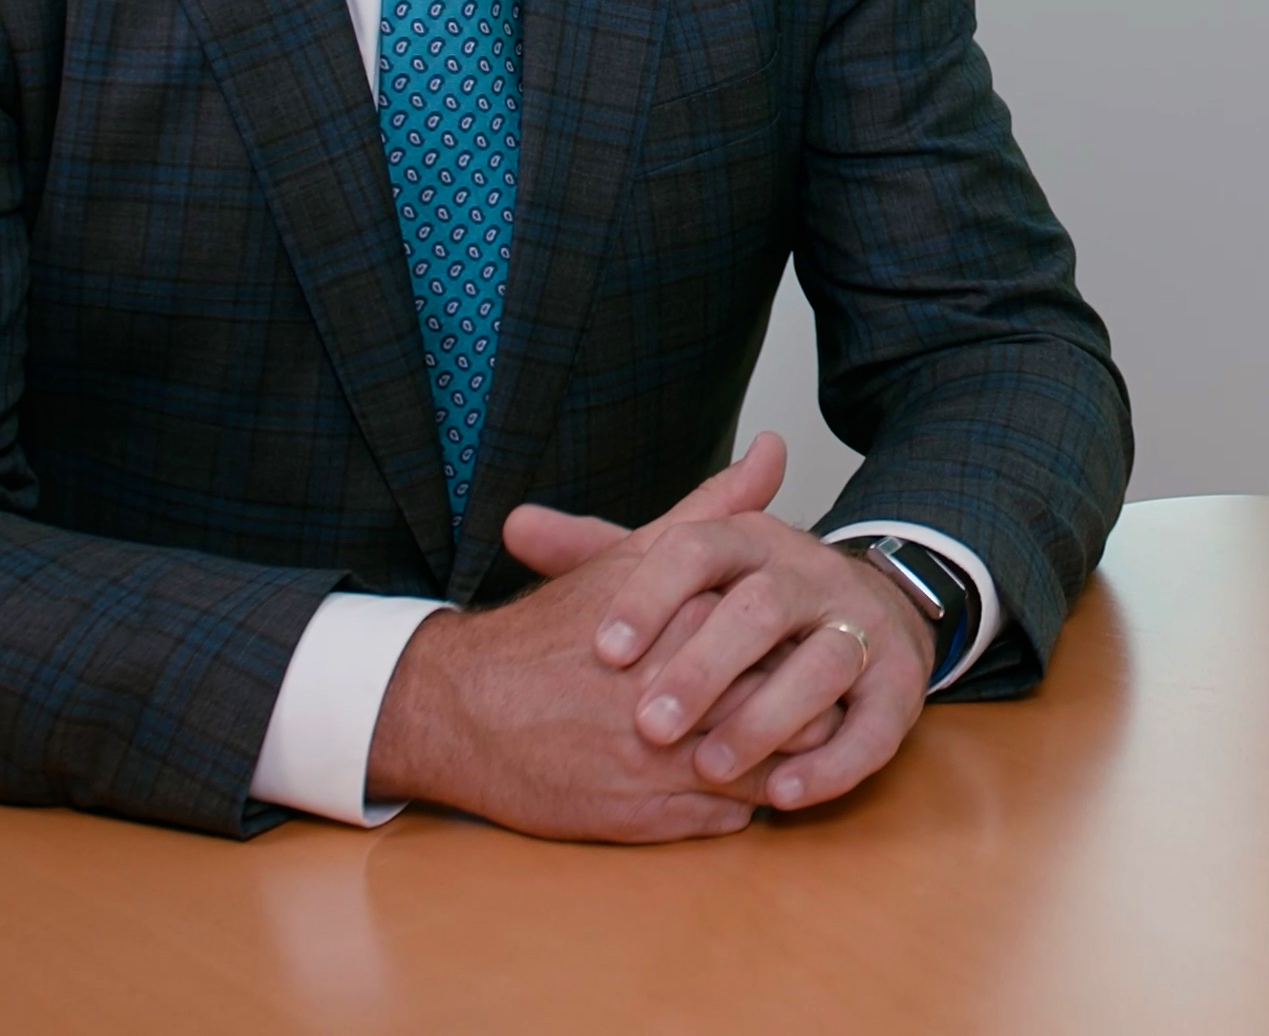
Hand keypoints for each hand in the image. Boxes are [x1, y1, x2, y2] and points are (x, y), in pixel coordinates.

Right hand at [363, 439, 800, 839]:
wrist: (460, 708)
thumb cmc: (551, 630)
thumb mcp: (635, 557)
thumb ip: (711, 509)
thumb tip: (773, 451)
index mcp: (687, 621)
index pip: (788, 638)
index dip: (805, 643)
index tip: (805, 641)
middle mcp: (678, 691)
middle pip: (788, 702)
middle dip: (807, 701)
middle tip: (808, 694)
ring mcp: (663, 761)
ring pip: (768, 765)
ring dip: (783, 755)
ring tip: (780, 738)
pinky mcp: (645, 818)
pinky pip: (730, 815)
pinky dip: (742, 797)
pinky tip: (735, 777)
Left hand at [506, 435, 853, 771]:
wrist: (867, 610)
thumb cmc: (749, 603)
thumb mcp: (680, 572)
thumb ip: (603, 553)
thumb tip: (515, 523)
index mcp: (751, 540)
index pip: (698, 550)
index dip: (650, 597)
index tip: (603, 651)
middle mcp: (809, 574)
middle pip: (762, 607)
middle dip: (706, 667)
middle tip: (648, 724)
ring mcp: (860, 626)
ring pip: (823, 662)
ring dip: (768, 717)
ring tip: (712, 766)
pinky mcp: (898, 685)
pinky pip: (874, 723)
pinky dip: (833, 760)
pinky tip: (786, 793)